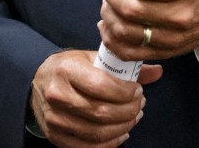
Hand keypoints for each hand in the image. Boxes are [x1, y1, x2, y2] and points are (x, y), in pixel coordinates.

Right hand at [30, 49, 162, 147]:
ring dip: (123, 127)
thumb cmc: (72, 69)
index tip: (138, 90)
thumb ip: (125, 67)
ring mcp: (54, 118)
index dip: (125, 92)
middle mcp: (57, 94)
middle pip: (101, 112)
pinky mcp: (55, 136)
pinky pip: (87, 147)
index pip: (101, 85)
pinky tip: (122, 133)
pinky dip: (110, 143)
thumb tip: (158, 72)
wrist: (40, 82)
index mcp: (67, 69)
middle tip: (140, 104)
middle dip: (128, 110)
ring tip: (134, 117)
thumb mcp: (94, 58)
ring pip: (96, 132)